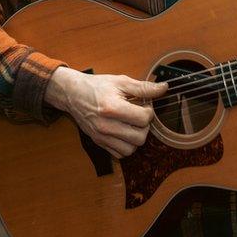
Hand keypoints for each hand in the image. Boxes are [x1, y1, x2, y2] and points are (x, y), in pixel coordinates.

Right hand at [45, 66, 166, 157]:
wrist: (73, 94)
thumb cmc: (97, 86)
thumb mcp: (121, 81)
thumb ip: (143, 87)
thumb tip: (164, 88)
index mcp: (112, 108)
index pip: (143, 119)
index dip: (149, 111)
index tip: (144, 105)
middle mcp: (106, 126)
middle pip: (139, 137)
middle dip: (144, 126)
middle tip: (139, 116)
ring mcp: (101, 136)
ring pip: (130, 150)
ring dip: (136, 138)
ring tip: (132, 125)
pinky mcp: (98, 142)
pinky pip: (119, 154)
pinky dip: (126, 146)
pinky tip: (125, 133)